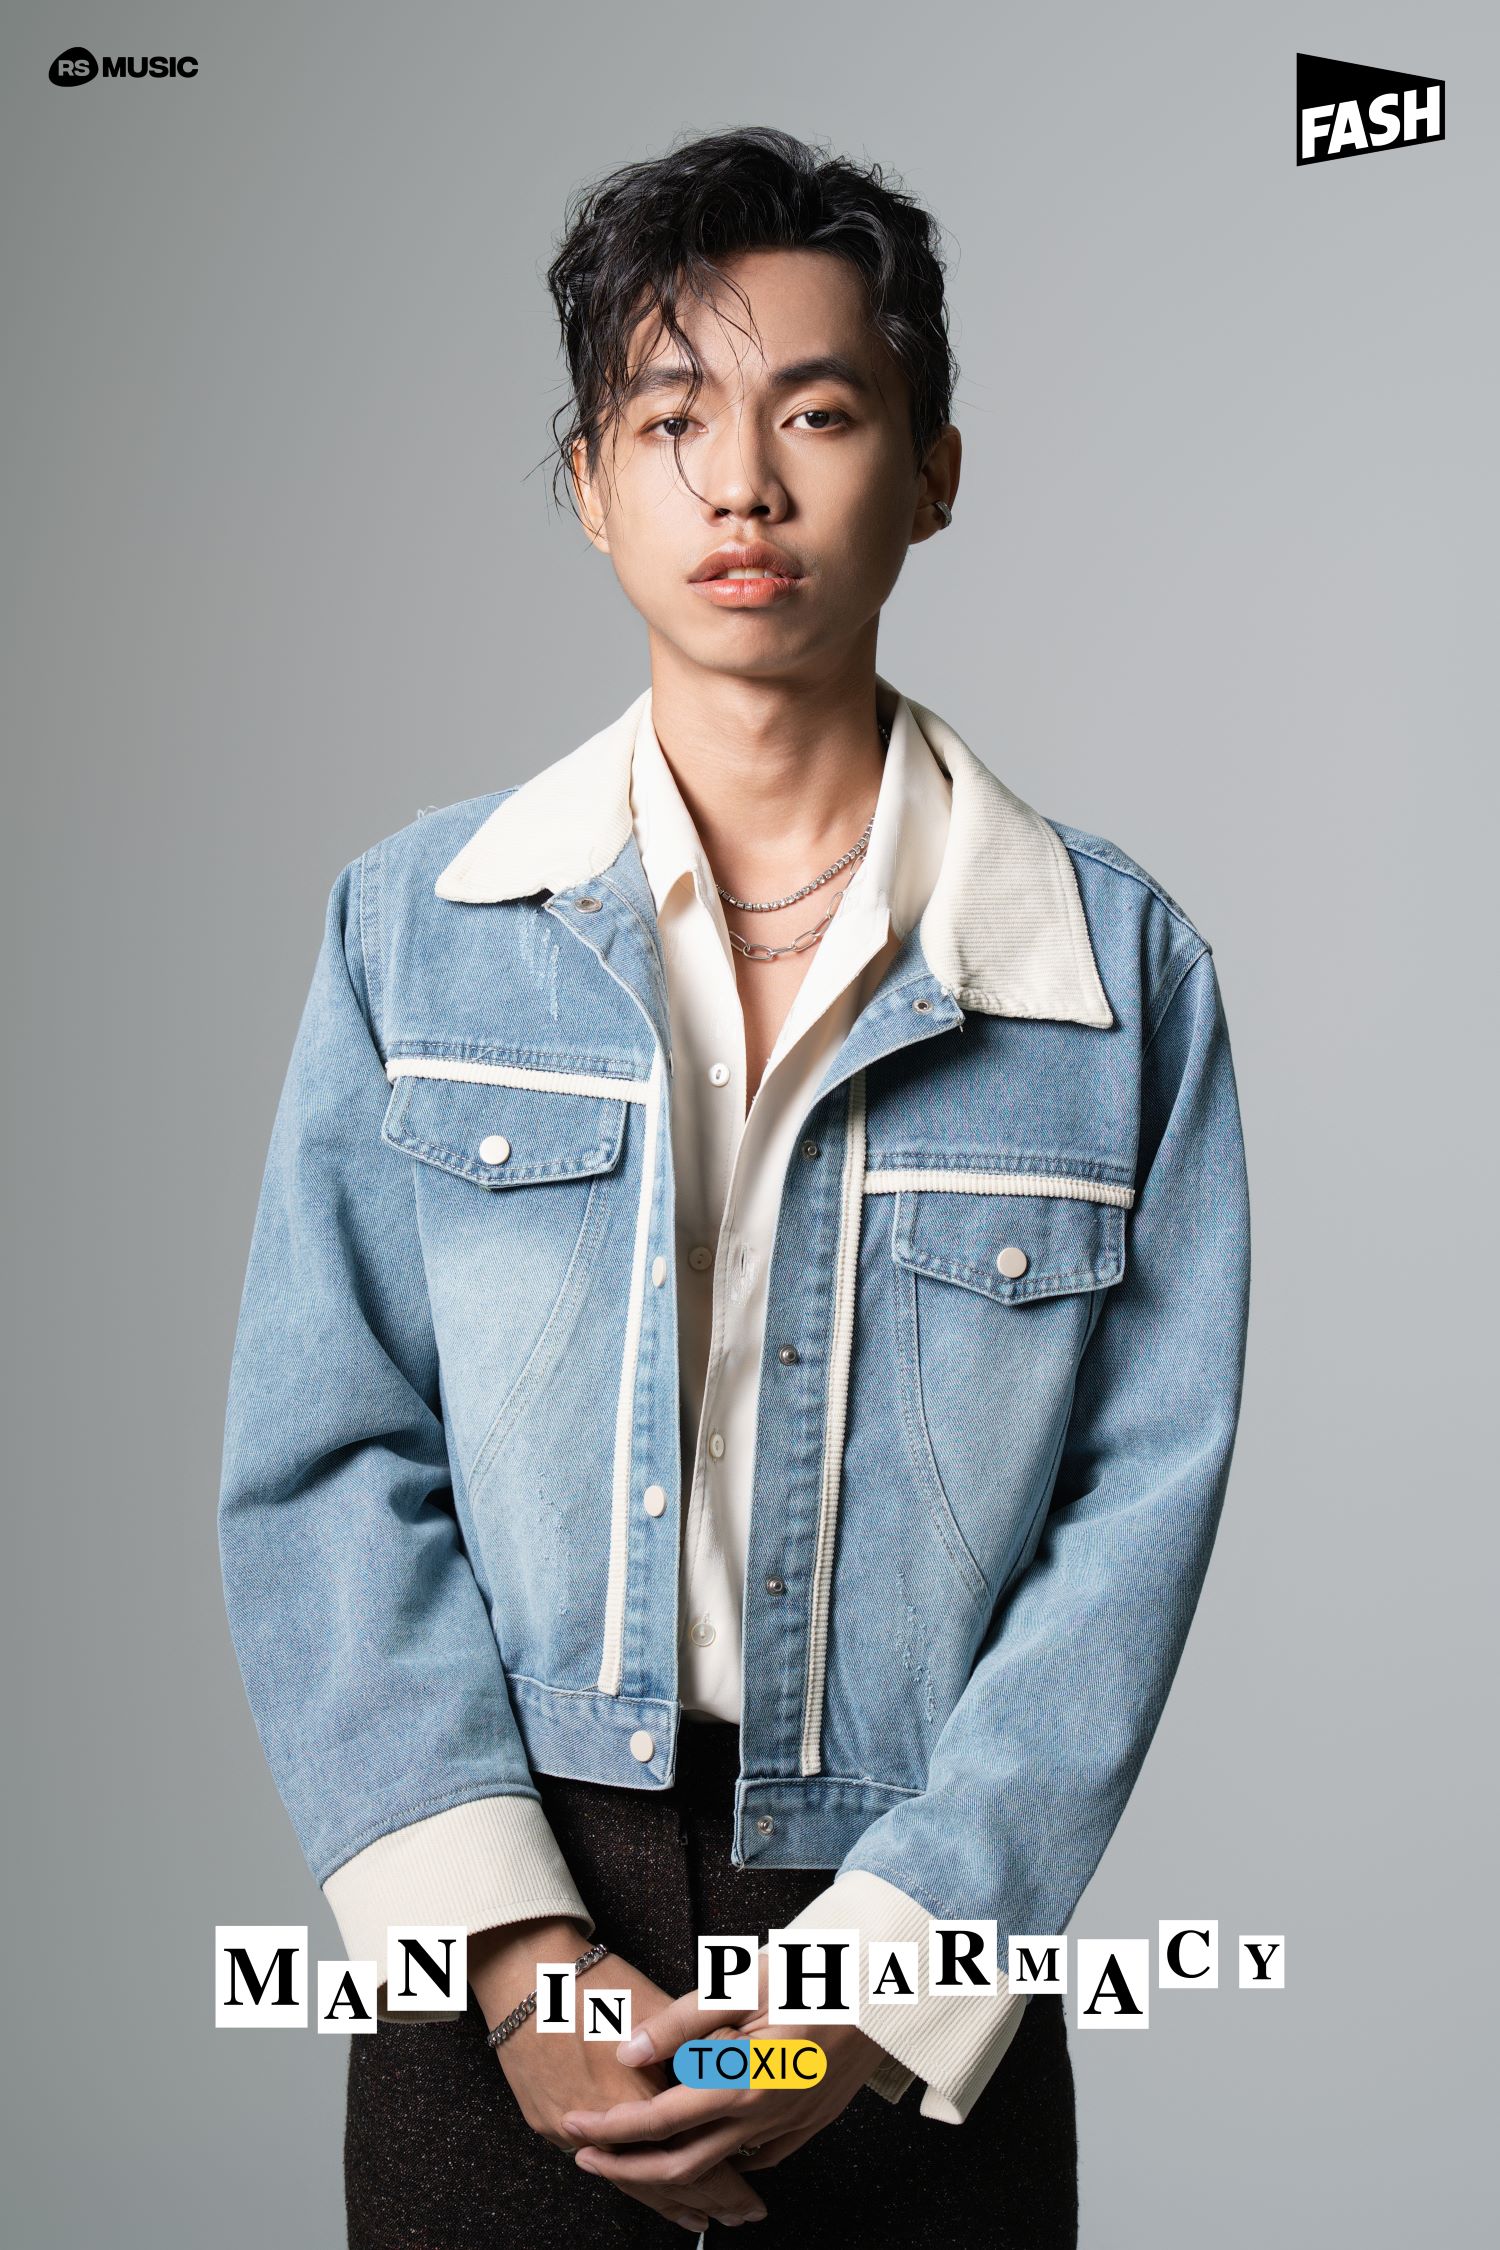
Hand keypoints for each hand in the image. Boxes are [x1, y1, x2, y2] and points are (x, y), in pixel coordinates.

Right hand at [470, 1918, 769, 2233]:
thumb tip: (728, 2074)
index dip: (728, 2186)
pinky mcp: (545, 2121)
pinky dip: (627, 2178)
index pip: (694, 2162)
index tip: (752, 2201)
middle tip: (739, 2216)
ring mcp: (566, 2130)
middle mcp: (604, 2128)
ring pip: (629, 2182)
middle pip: (664, 2181)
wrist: (523, 1970)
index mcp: (639, 2100)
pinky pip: (597, 2162)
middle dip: (707, 2203)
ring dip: (668, 2199)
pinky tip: (645, 2183)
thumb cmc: (592, 1981)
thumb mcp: (660, 2007)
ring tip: (701, 2215)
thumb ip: (694, 2047)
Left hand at [559, 1941, 886, 2193]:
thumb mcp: (742, 1983)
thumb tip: (629, 2051)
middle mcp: (762, 2118)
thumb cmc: (813, 1973)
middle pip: (681, 2167)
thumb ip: (682, 2021)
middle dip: (627, 2168)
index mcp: (740, 2083)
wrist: (887, 1989)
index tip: (575, 2124)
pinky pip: (756, 2158)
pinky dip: (720, 2157)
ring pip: (718, 2168)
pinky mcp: (809, 2125)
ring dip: (669, 2168)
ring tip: (633, 2151)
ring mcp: (789, 2126)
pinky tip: (705, 2136)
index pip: (659, 2121)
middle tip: (586, 2155)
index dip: (611, 2128)